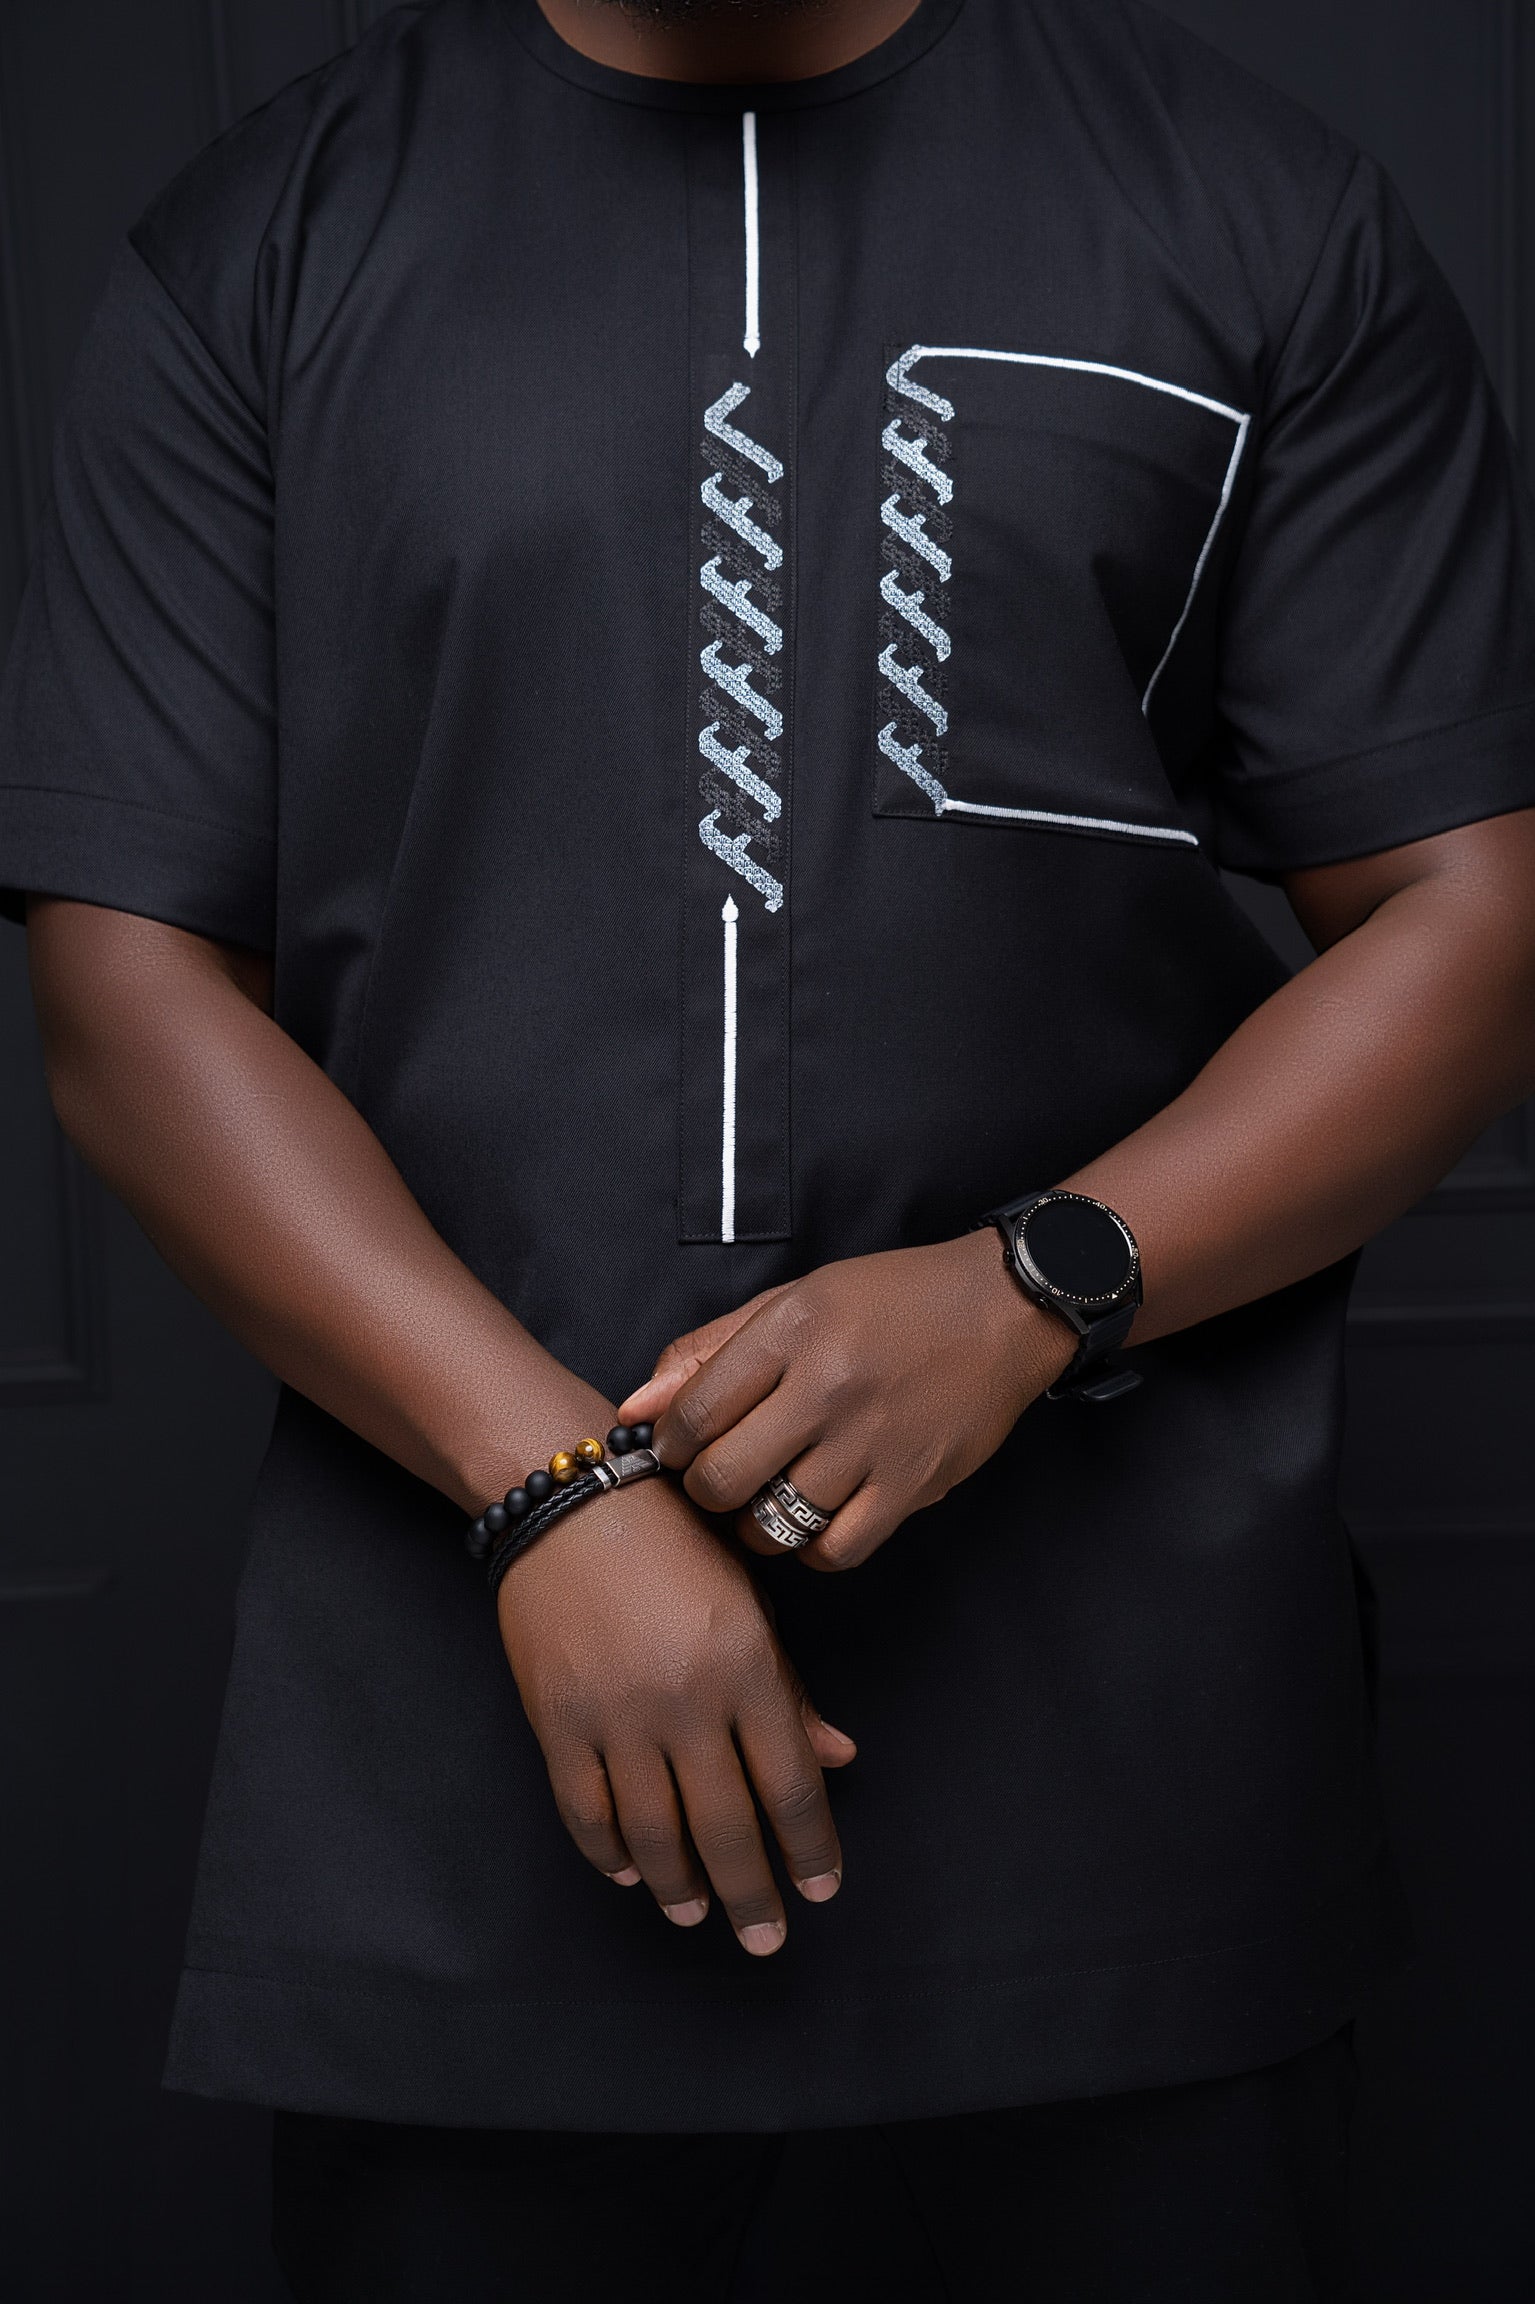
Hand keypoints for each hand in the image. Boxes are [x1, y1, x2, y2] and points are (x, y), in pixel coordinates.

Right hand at [497, 1472, 855, 1954]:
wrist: (574, 1500)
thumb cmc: (679, 1543)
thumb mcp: (751, 1602)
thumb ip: (790, 1690)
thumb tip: (838, 1758)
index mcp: (747, 1666)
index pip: (791, 1785)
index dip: (810, 1848)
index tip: (820, 1891)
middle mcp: (686, 1700)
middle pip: (726, 1827)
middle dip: (751, 1893)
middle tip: (766, 1940)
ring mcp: (617, 1715)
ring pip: (654, 1832)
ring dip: (680, 1886)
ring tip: (697, 1914)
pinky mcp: (557, 1720)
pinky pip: (585, 1810)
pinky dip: (610, 1852)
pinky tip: (631, 1873)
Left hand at [620, 1232, 1074, 1571]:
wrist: (1003, 1310)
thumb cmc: (891, 1300)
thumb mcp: (794, 1299)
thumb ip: (708, 1351)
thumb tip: (635, 1407)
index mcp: (791, 1331)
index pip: (693, 1413)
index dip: (669, 1445)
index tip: (678, 1448)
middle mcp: (828, 1387)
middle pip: (723, 1478)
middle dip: (705, 1490)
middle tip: (720, 1479)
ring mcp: (872, 1441)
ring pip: (774, 1522)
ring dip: (756, 1522)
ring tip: (768, 1496)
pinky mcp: (912, 1483)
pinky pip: (836, 1549)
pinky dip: (814, 1547)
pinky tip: (816, 1516)